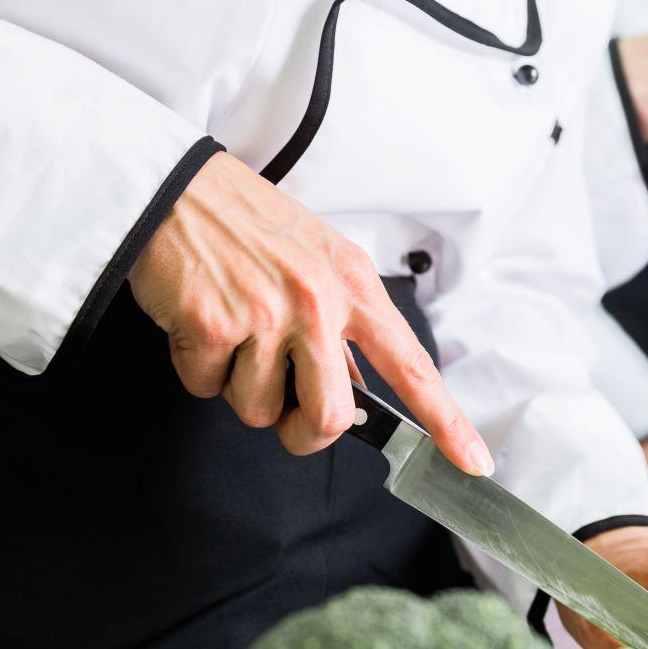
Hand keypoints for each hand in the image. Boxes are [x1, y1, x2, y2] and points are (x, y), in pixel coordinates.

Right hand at [129, 150, 491, 468]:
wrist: (174, 187)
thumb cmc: (244, 221)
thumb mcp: (318, 257)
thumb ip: (343, 320)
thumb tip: (352, 385)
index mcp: (354, 285)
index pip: (412, 366)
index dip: (447, 422)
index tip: (473, 461)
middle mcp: (319, 302)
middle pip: (330, 420)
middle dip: (301, 432)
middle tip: (283, 410)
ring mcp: (265, 316)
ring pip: (258, 410)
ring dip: (237, 387)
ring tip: (231, 332)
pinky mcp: (211, 325)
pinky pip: (205, 387)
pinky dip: (196, 367)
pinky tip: (197, 321)